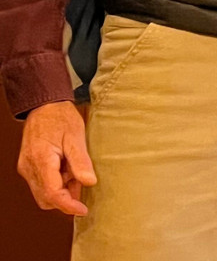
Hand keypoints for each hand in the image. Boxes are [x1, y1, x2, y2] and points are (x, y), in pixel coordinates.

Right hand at [18, 101, 96, 215]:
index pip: (52, 194)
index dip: (68, 205)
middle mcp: (29, 168)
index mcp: (41, 160)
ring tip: (76, 171)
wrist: (44, 105)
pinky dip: (56, 182)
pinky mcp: (28, 166)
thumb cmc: (61, 117)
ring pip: (43, 193)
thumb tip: (90, 182)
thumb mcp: (76, 136)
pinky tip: (67, 169)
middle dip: (66, 197)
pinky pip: (41, 183)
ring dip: (61, 190)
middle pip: (46, 198)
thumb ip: (81, 161)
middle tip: (82, 182)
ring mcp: (27, 168)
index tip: (83, 210)